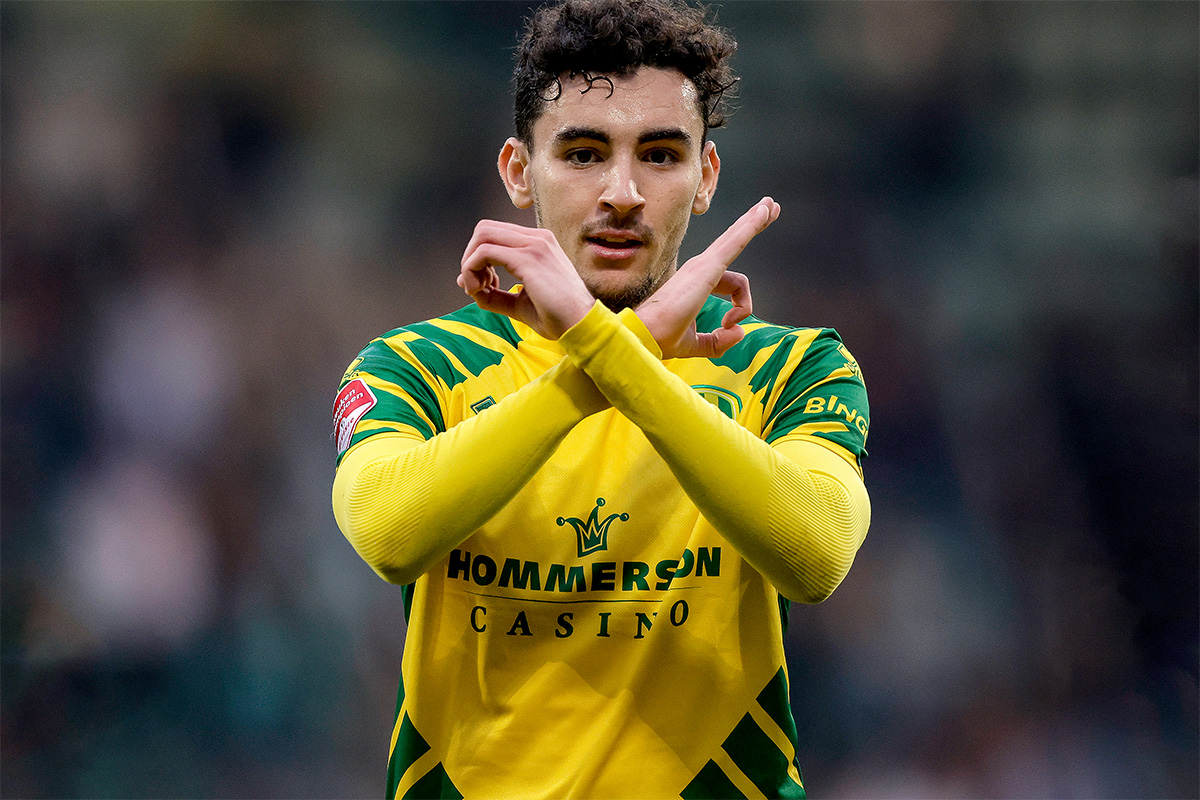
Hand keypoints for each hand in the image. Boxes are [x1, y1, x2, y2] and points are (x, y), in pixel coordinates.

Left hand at [458, 221, 594, 339]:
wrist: (581, 326)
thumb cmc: (557, 317)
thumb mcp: (519, 302)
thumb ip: (495, 294)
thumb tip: (467, 285)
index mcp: (538, 243)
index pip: (495, 234)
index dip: (478, 258)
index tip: (483, 285)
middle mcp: (536, 238)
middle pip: (484, 229)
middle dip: (470, 257)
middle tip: (476, 286)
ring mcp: (533, 245)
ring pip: (482, 236)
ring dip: (469, 263)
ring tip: (477, 289)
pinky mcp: (527, 258)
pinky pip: (484, 253)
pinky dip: (472, 270)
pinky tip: (480, 291)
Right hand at [637, 197, 779, 358]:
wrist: (643, 337)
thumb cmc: (660, 339)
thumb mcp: (695, 343)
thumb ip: (717, 341)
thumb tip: (738, 332)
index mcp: (696, 283)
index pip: (733, 280)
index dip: (741, 306)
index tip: (728, 326)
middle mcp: (699, 268)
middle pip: (733, 240)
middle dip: (753, 223)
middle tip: (770, 206)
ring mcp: (702, 265)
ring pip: (735, 236)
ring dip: (755, 220)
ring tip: (771, 205)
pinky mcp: (706, 267)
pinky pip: (734, 243)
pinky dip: (749, 228)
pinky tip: (763, 214)